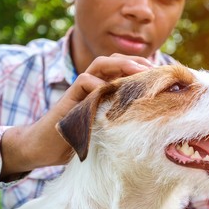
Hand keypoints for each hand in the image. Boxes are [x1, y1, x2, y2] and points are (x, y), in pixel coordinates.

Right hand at [0, 54, 152, 179]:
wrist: (46, 147)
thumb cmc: (81, 140)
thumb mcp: (109, 129)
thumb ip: (123, 119)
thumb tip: (153, 122)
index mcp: (105, 90)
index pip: (124, 70)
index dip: (142, 69)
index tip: (162, 76)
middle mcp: (94, 85)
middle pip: (114, 61)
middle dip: (136, 61)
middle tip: (155, 69)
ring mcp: (81, 89)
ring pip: (100, 64)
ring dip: (121, 64)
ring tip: (139, 71)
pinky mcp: (69, 97)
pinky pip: (84, 80)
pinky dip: (99, 83)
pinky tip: (111, 91)